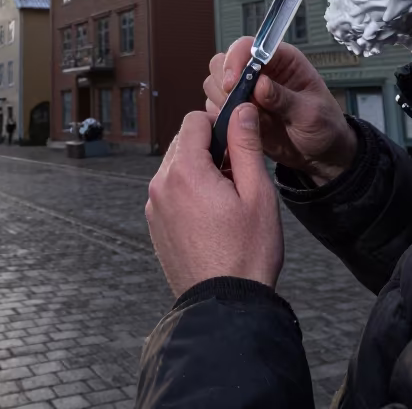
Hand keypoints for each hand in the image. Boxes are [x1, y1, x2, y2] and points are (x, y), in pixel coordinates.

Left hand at [146, 106, 282, 296]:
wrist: (224, 303)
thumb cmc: (247, 251)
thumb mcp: (258, 193)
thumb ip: (246, 145)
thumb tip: (241, 109)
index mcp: (185, 172)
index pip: (194, 120)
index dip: (219, 123)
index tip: (238, 141)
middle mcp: (161, 184)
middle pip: (184, 142)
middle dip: (210, 149)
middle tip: (238, 175)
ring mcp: (154, 205)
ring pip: (176, 167)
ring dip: (200, 170)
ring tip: (227, 199)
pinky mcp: (155, 223)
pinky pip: (171, 191)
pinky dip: (189, 191)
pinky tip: (212, 216)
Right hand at [204, 38, 355, 185]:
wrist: (320, 155)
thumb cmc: (323, 126)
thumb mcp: (310, 113)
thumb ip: (285, 98)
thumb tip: (260, 84)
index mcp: (281, 60)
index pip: (248, 47)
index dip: (235, 60)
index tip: (232, 83)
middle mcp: (258, 71)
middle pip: (221, 62)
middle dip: (223, 83)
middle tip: (236, 104)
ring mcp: (245, 91)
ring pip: (213, 84)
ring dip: (221, 101)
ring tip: (244, 118)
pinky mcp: (236, 111)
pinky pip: (214, 108)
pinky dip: (219, 117)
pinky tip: (238, 128)